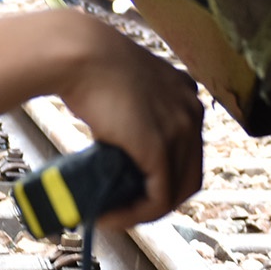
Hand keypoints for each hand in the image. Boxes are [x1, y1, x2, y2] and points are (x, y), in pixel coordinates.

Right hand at [54, 16, 203, 227]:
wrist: (80, 53)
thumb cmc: (89, 62)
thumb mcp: (123, 86)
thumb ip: (131, 110)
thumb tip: (114, 137)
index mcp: (185, 94)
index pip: (187, 149)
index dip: (163, 174)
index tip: (134, 186)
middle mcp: (191, 111)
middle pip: (188, 173)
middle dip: (157, 197)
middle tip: (124, 207)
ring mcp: (180, 130)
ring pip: (176, 191)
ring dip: (145, 211)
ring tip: (114, 215)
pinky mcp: (160, 148)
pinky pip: (158, 197)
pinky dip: (137, 214)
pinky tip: (111, 216)